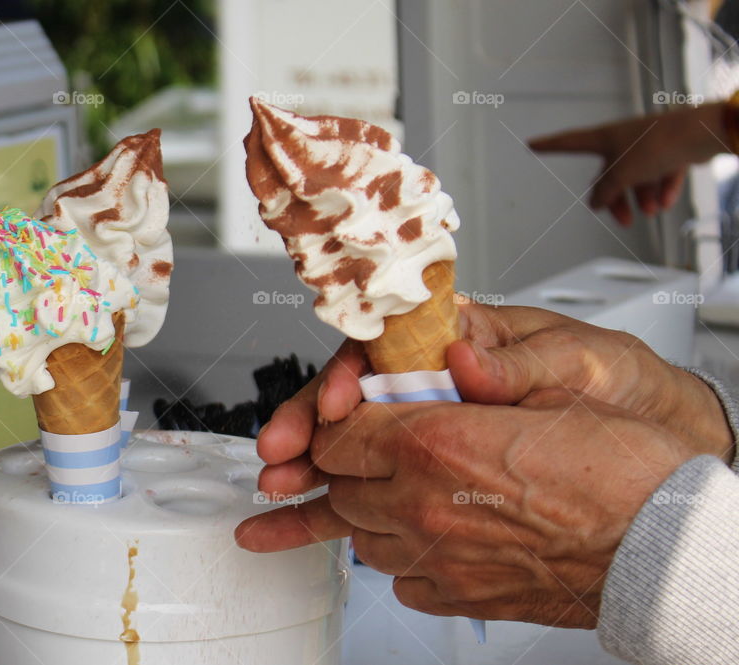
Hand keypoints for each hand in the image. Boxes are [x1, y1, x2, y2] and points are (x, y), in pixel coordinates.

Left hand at [238, 390, 693, 626]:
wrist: (664, 546)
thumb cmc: (622, 468)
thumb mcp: (542, 392)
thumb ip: (471, 382)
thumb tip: (440, 366)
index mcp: (434, 439)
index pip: (337, 428)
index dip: (330, 419)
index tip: (333, 418)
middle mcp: (422, 501)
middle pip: (336, 482)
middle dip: (326, 467)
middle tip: (299, 465)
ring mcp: (436, 556)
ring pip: (355, 533)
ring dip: (342, 514)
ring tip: (285, 521)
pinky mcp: (457, 594)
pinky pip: (396, 577)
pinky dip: (392, 557)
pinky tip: (395, 546)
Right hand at [254, 303, 731, 503]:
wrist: (642, 427)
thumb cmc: (606, 380)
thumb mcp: (572, 361)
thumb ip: (517, 362)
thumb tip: (465, 356)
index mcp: (456, 340)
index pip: (384, 349)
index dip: (351, 378)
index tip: (338, 407)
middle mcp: (430, 382)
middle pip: (352, 400)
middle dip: (310, 427)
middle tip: (281, 455)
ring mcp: (426, 426)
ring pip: (353, 445)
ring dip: (311, 468)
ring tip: (279, 489)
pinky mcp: (430, 467)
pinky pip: (373, 482)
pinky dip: (336, 500)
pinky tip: (304, 516)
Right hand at [529, 103, 728, 225]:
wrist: (700, 134)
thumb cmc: (657, 145)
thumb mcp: (621, 174)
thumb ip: (604, 191)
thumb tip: (596, 202)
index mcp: (605, 138)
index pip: (569, 142)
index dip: (549, 145)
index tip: (532, 143)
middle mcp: (624, 140)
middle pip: (611, 175)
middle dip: (618, 199)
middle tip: (624, 220)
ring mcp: (648, 144)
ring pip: (638, 178)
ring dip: (643, 198)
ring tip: (652, 211)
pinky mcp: (670, 150)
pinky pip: (661, 174)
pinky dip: (663, 189)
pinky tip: (665, 202)